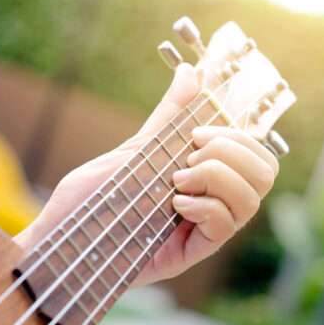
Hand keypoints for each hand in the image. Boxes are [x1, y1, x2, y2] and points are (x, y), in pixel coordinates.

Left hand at [14, 63, 278, 286]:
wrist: (59, 239)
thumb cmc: (89, 198)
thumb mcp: (132, 151)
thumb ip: (168, 118)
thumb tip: (192, 72)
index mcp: (204, 177)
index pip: (254, 154)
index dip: (238, 137)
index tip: (196, 133)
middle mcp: (211, 201)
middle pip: (264, 174)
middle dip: (232, 153)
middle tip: (189, 157)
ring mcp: (203, 228)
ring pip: (252, 199)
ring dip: (218, 178)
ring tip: (177, 181)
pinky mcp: (191, 253)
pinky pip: (227, 226)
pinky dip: (206, 206)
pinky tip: (176, 204)